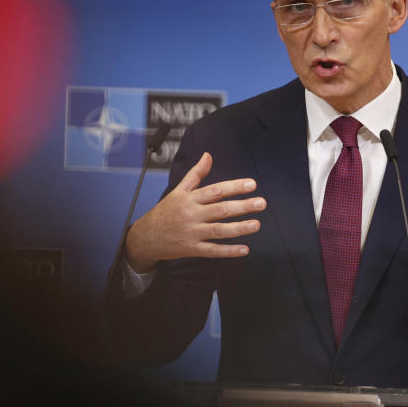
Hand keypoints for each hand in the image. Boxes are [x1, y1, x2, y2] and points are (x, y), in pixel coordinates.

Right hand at [123, 152, 264, 272]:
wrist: (146, 237)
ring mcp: (192, 233)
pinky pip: (213, 250)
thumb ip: (196, 174)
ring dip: (239, 228)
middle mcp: (192, 215)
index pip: (215, 190)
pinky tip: (244, 249)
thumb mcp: (178, 191)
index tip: (252, 184)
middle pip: (220, 210)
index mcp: (190, 199)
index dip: (234, 187)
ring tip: (257, 225)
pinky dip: (228, 251)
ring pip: (218, 230)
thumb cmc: (166, 212)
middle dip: (242, 206)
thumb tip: (208, 155)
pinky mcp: (192, 249)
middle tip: (261, 203)